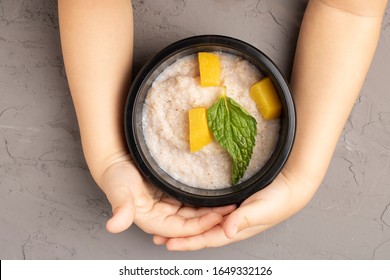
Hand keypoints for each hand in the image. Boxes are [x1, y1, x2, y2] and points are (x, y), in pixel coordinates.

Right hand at [99, 154, 236, 236]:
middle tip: (233, 208)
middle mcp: (164, 216)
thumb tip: (114, 225)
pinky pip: (193, 200)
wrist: (117, 160)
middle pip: (193, 222)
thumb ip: (121, 207)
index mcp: (154, 221)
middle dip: (213, 218)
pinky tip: (218, 194)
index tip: (218, 216)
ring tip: (231, 202)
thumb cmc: (116, 176)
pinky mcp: (173, 194)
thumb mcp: (119, 190)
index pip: (182, 229)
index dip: (200, 225)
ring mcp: (169, 205)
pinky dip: (205, 199)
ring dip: (212, 210)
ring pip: (195, 212)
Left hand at [153, 170, 313, 249]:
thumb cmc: (280, 200)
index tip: (168, 243)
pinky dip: (196, 213)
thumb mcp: (263, 208)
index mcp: (236, 229)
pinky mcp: (231, 203)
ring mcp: (230, 214)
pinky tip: (187, 210)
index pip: (207, 238)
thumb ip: (246, 219)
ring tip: (166, 225)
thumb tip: (228, 231)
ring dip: (185, 225)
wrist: (291, 185)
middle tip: (158, 236)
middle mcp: (230, 223)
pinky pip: (209, 211)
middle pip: (201, 233)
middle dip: (180, 237)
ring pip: (203, 223)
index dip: (188, 242)